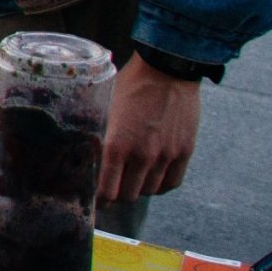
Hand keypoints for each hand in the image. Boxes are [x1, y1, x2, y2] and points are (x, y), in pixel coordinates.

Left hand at [100, 54, 201, 204]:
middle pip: (127, 195)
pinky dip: (159, 185)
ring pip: (149, 191)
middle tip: (111, 187)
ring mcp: (166, 156)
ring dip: (137, 188)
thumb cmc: (129, 85)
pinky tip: (151, 177)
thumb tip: (87, 155)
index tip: (94, 199)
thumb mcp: (104, 109)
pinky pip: (171, 183)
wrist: (167, 70)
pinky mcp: (184, 152)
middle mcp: (142, 155)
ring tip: (130, 178)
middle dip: (116, 195)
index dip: (98, 199)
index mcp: (117, 145)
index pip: (106, 191)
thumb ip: (99, 135)